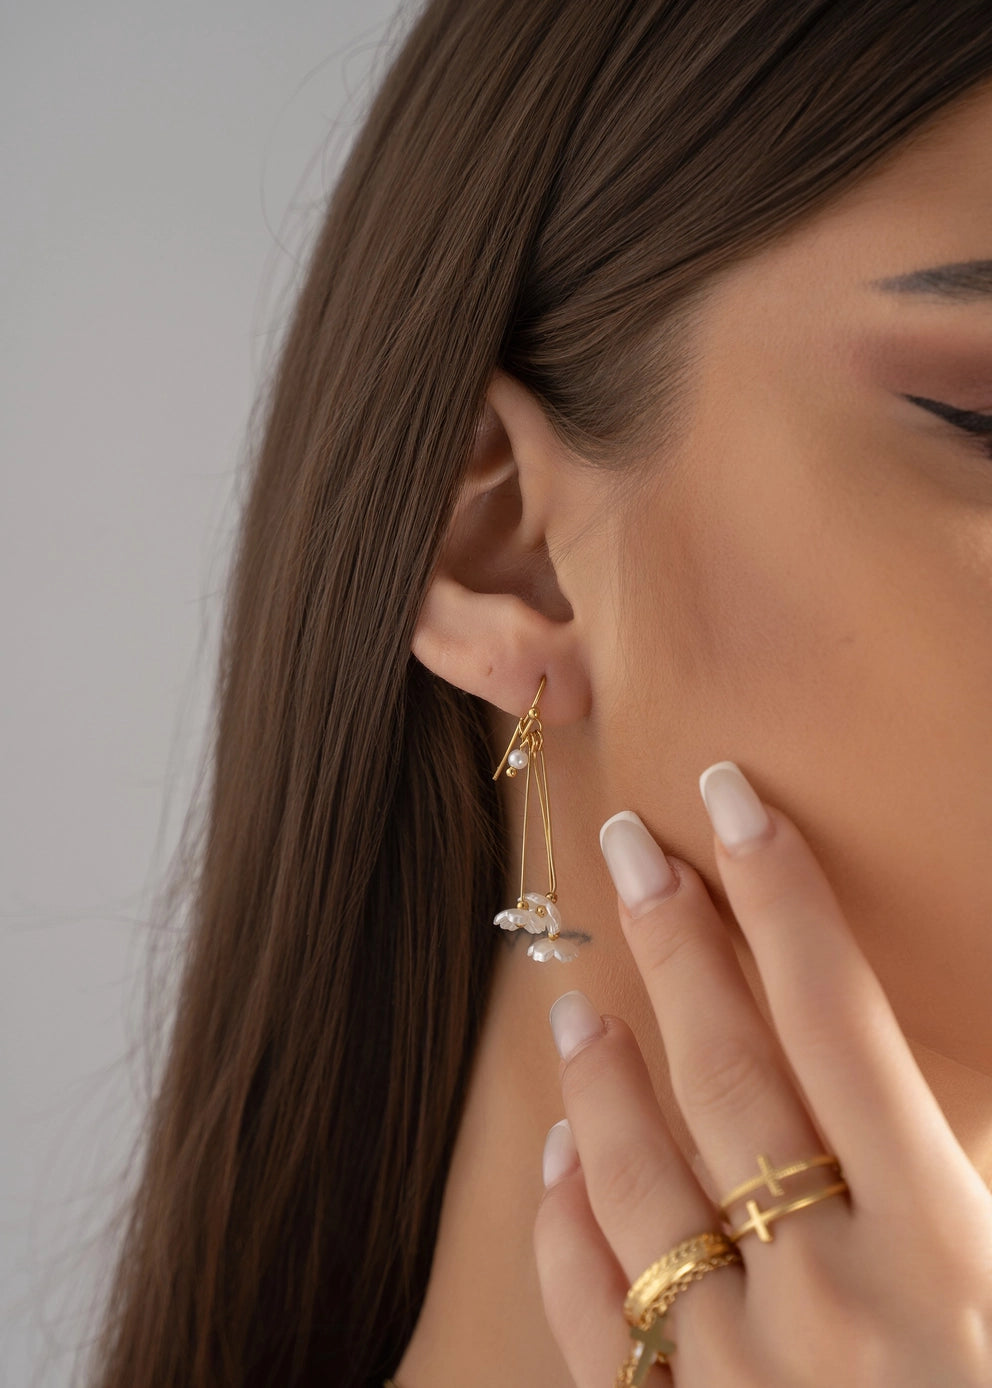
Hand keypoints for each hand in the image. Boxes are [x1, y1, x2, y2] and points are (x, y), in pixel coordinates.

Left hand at [533, 761, 991, 1386]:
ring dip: (605, 1072)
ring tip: (576, 989)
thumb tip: (940, 1078)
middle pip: (730, 1074)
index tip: (734, 798)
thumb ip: (988, 1147)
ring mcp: (744, 1376)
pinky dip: (571, 1231)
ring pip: (642, 1182)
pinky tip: (558, 1161)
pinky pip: (603, 1322)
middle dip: (680, 942)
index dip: (784, 895)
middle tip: (628, 843)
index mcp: (945, 1249)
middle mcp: (831, 1298)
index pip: (842, 1020)